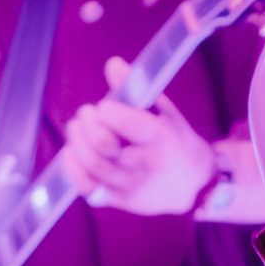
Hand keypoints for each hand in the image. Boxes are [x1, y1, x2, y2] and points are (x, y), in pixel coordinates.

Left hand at [67, 63, 217, 213]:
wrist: (193, 184)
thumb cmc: (175, 141)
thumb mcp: (164, 112)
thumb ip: (137, 88)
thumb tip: (112, 64)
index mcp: (162, 139)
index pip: (127, 123)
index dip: (107, 110)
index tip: (105, 106)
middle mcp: (148, 165)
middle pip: (103, 145)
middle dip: (87, 123)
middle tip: (86, 113)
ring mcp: (133, 186)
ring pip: (93, 165)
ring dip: (76, 141)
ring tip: (76, 127)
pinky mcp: (121, 201)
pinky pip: (89, 188)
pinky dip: (73, 168)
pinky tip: (71, 152)